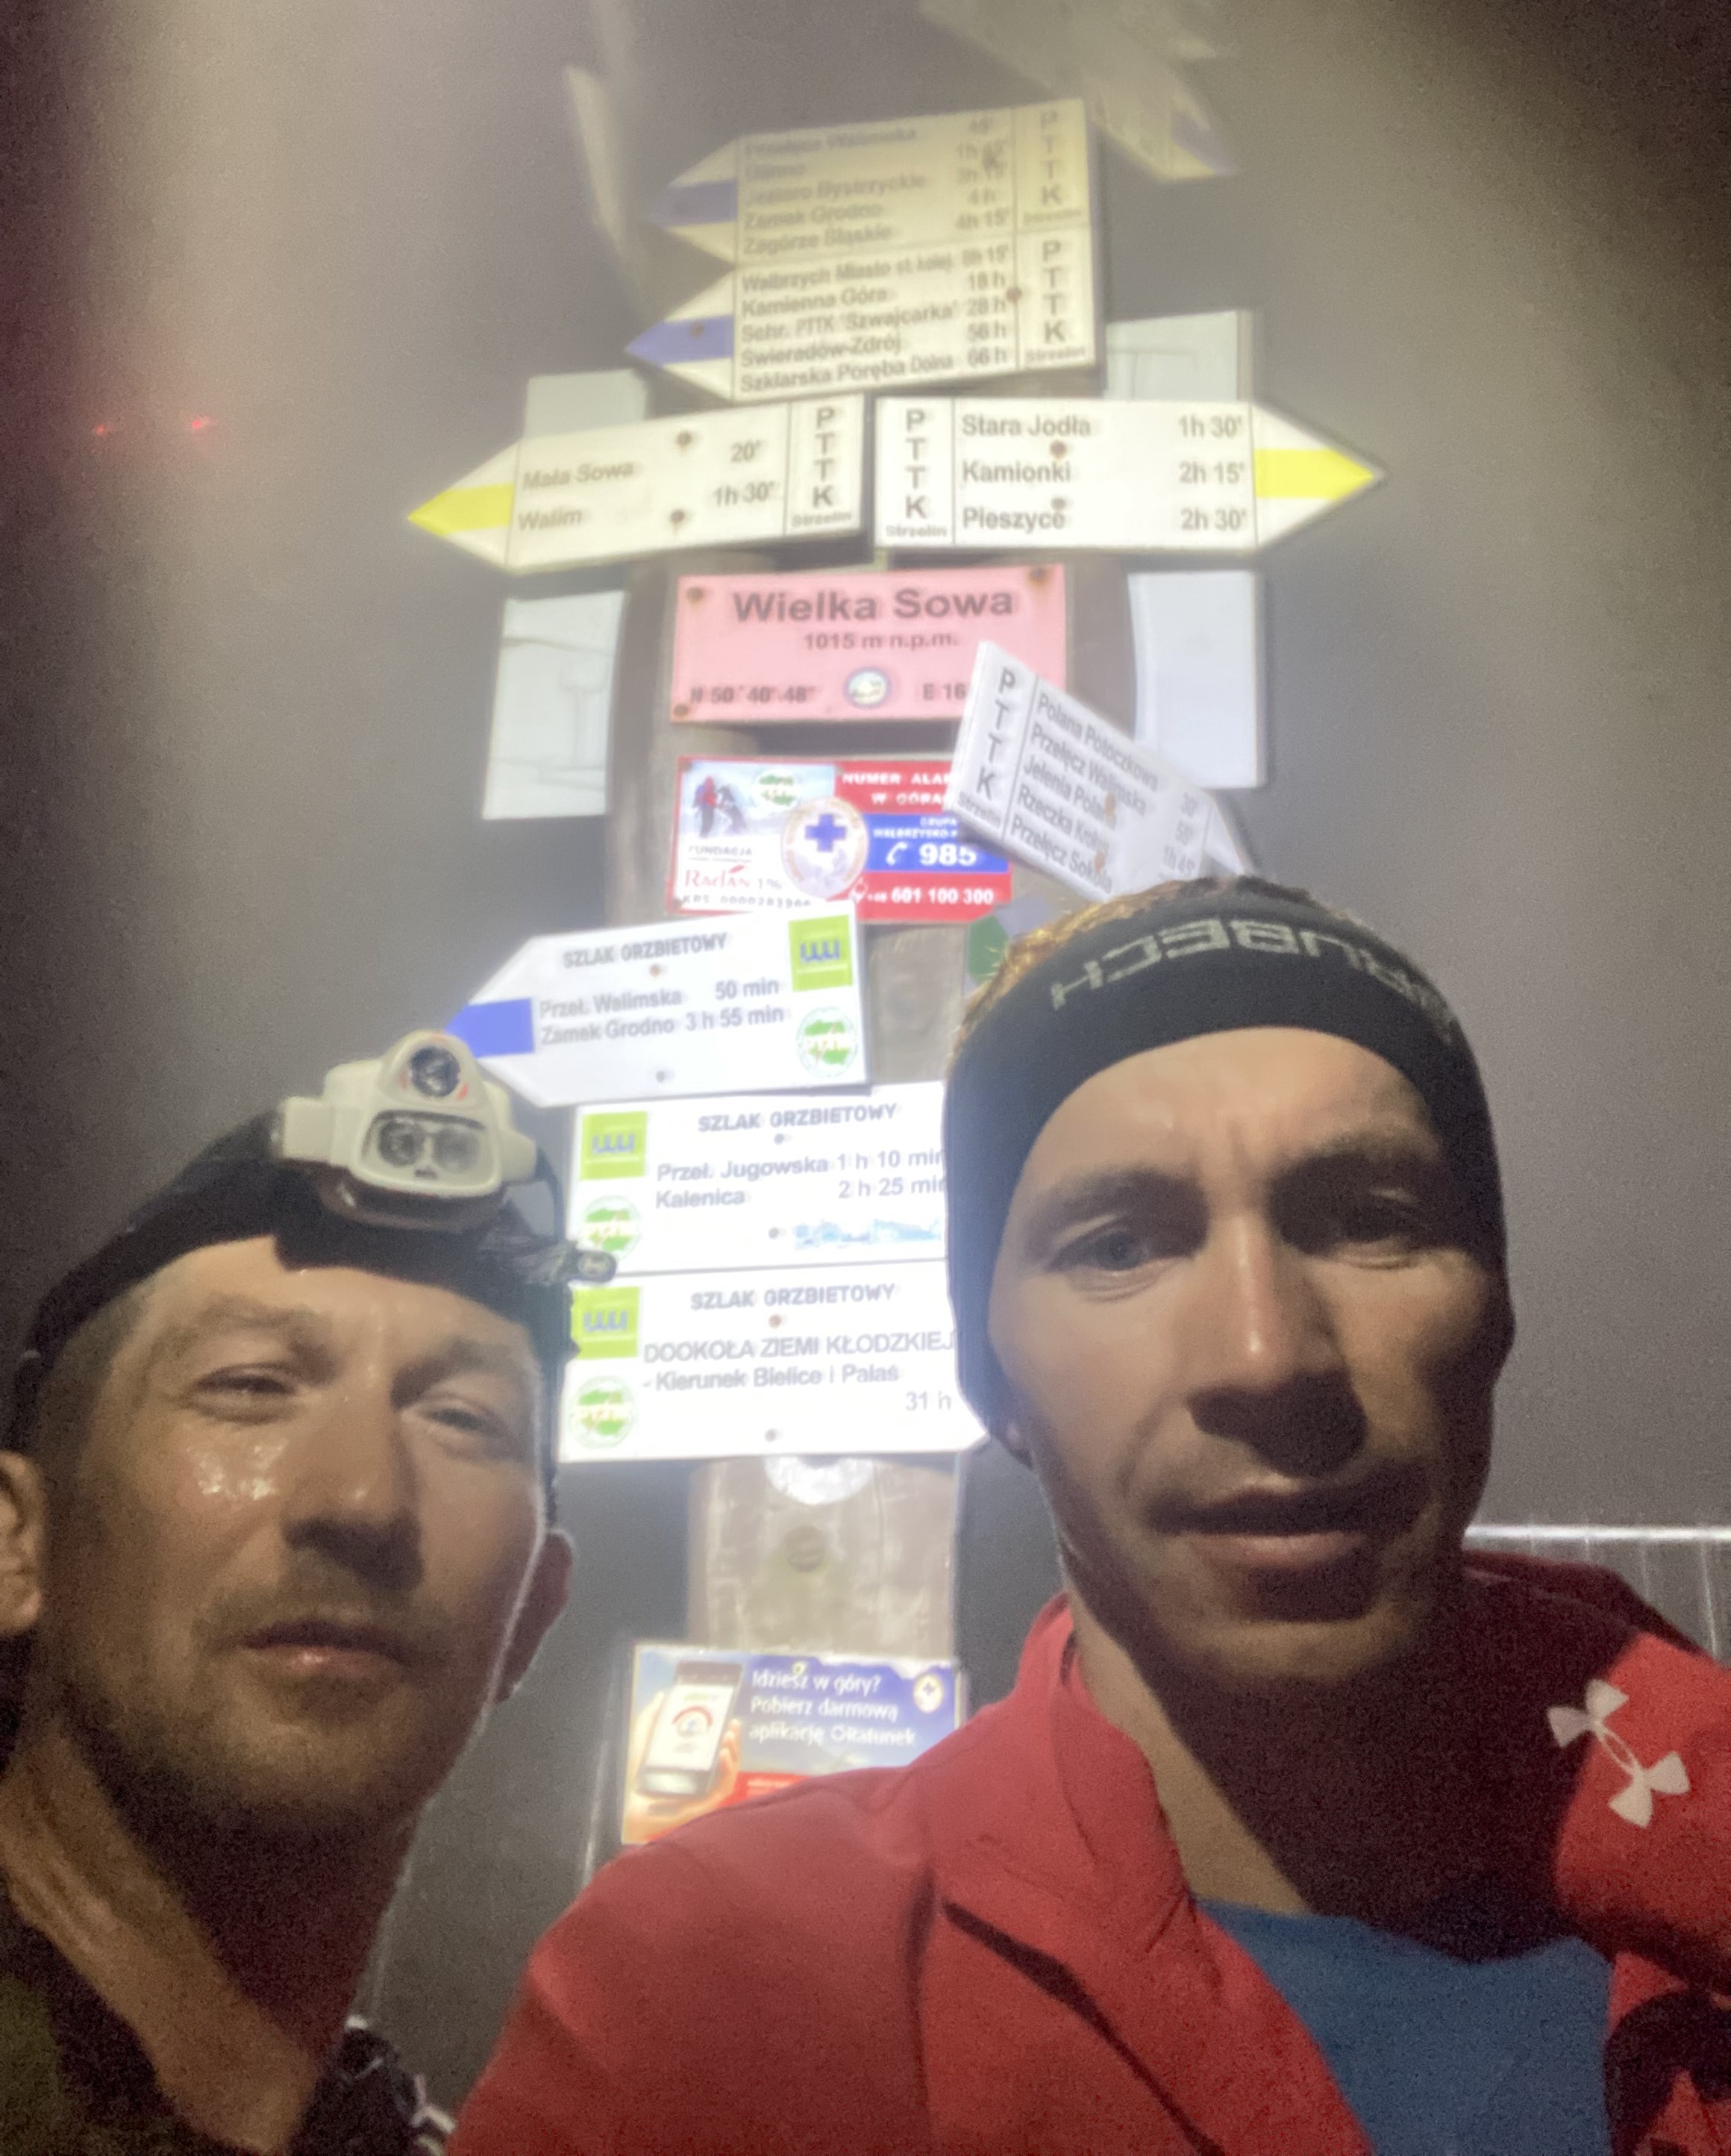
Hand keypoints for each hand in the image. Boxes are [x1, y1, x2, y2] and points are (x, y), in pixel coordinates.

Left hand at [620, 1690, 742, 1843]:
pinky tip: (722, 1755)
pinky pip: (723, 1788)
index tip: (728, 1715)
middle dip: (734, 1740)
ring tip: (728, 1737)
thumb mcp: (642, 1739)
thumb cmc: (632, 1775)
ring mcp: (703, 1792)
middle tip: (734, 1723)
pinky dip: (727, 1771)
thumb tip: (662, 1694)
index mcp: (690, 1763)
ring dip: (734, 1754)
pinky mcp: (705, 1805)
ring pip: (729, 1773)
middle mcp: (700, 1778)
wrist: (625, 1805)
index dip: (724, 1731)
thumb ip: (651, 1717)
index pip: (714, 1747)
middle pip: (726, 1758)